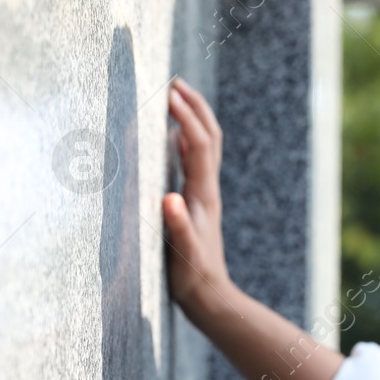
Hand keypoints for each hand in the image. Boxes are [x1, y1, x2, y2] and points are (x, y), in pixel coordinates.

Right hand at [161, 77, 232, 314]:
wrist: (210, 298)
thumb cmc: (192, 278)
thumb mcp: (182, 254)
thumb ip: (177, 226)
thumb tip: (168, 198)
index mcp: (202, 196)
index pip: (198, 144)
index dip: (185, 116)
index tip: (169, 92)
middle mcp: (207, 190)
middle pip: (209, 136)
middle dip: (195, 105)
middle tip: (175, 82)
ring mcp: (204, 195)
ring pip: (205, 145)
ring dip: (193, 117)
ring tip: (175, 99)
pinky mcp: (198, 202)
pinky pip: (195, 162)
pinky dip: (186, 140)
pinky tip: (174, 138)